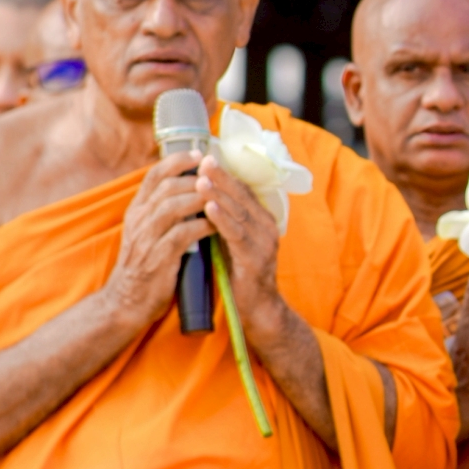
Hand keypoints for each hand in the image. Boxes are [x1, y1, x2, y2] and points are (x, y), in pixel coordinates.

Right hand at [101, 151, 213, 328]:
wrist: (127, 302)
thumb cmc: (146, 265)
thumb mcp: (149, 232)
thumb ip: (164, 211)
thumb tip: (192, 188)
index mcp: (137, 211)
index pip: (153, 176)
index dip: (176, 161)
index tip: (199, 153)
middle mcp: (138, 221)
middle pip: (165, 187)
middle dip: (194, 177)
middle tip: (216, 174)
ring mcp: (146, 239)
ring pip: (172, 206)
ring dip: (199, 198)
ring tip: (221, 195)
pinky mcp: (157, 258)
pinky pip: (182, 234)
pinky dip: (202, 226)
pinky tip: (218, 225)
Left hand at [196, 156, 296, 348]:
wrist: (258, 310)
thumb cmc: (241, 276)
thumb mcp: (233, 243)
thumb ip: (225, 222)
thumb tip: (203, 199)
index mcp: (262, 222)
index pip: (244, 192)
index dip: (226, 175)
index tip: (206, 158)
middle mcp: (267, 228)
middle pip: (243, 197)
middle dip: (222, 178)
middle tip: (204, 160)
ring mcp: (264, 243)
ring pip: (239, 213)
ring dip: (219, 194)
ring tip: (201, 179)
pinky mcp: (255, 259)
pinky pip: (237, 235)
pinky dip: (222, 220)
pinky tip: (209, 208)